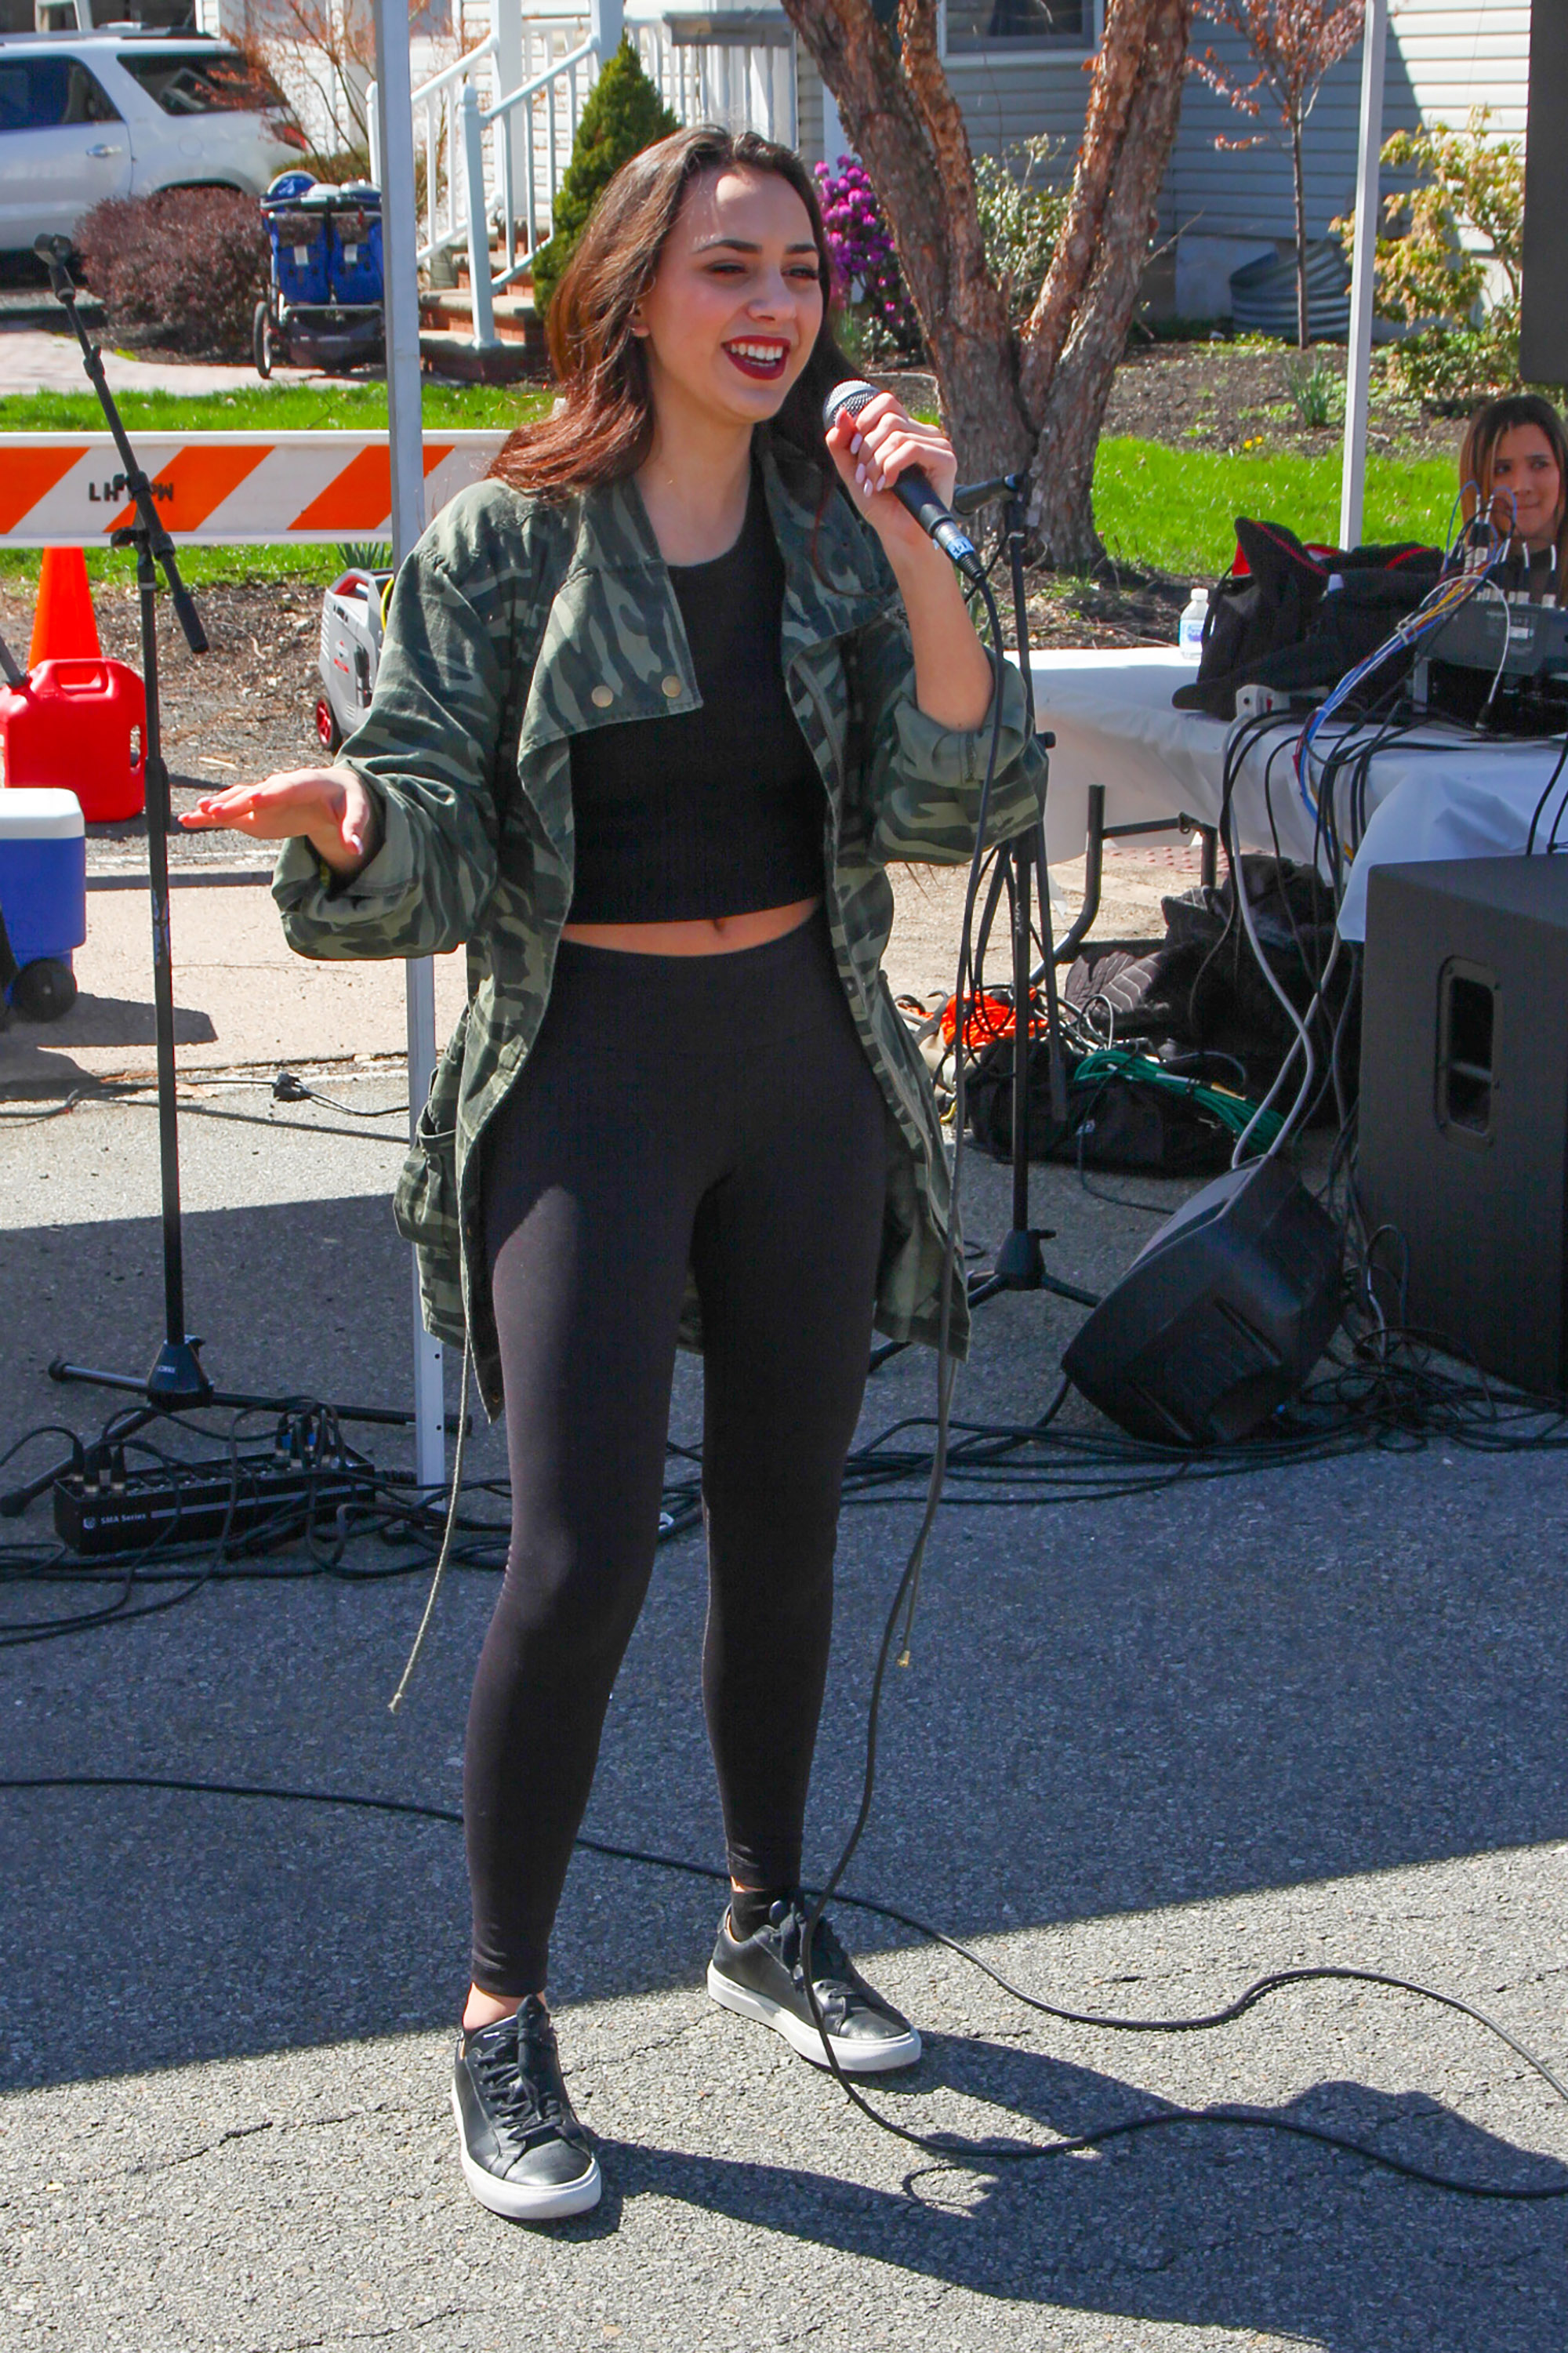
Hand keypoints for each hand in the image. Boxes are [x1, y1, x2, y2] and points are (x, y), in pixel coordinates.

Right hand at [180, 764, 380, 877]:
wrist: (336, 793)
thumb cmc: (349, 801)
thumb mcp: (359, 812)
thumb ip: (355, 828)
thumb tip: (356, 848)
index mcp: (308, 783)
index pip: (288, 786)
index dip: (272, 792)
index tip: (257, 798)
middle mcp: (281, 786)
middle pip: (258, 792)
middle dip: (237, 800)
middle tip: (217, 808)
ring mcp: (266, 797)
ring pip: (239, 799)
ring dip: (219, 805)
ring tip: (196, 813)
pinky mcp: (256, 810)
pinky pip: (232, 811)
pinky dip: (211, 815)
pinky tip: (189, 819)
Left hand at [825, 392, 958, 573]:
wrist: (901, 536)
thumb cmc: (883, 506)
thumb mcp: (854, 473)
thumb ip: (842, 446)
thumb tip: (840, 416)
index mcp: (905, 430)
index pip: (885, 403)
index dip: (864, 421)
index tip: (854, 451)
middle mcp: (923, 433)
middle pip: (888, 418)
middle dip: (867, 448)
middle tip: (864, 476)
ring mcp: (937, 445)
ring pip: (897, 434)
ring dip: (877, 463)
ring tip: (874, 485)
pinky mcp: (945, 460)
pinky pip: (911, 448)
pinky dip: (892, 467)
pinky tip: (888, 484)